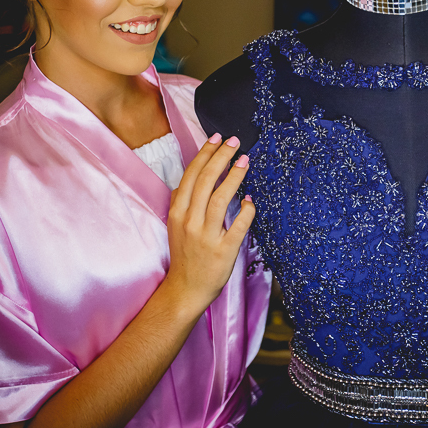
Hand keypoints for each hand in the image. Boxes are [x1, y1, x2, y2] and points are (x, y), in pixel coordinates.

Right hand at [164, 134, 254, 314]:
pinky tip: (251, 199)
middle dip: (221, 157)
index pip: (191, 176)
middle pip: (206, 181)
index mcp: (178, 212)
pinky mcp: (223, 250)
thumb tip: (192, 177)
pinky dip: (247, 210)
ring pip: (221, 198)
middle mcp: (190, 221)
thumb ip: (182, 201)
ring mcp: (206, 236)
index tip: (217, 138)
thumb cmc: (184, 255)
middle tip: (235, 141)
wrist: (185, 289)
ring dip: (234, 176)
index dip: (205, 154)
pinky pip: (238, 225)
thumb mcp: (176, 225)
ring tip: (245, 160)